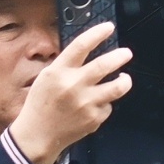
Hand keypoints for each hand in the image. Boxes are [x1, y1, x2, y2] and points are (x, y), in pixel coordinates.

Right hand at [9, 22, 132, 163]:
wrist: (37, 136)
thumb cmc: (41, 104)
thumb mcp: (47, 77)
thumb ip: (67, 65)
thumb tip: (90, 49)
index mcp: (58, 72)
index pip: (81, 46)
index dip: (97, 33)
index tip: (109, 27)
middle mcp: (73, 86)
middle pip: (104, 65)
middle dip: (120, 56)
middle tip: (126, 53)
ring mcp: (85, 104)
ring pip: (117, 87)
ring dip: (125, 80)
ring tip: (124, 77)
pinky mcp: (93, 119)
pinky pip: (108, 106)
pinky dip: (105, 103)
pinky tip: (98, 104)